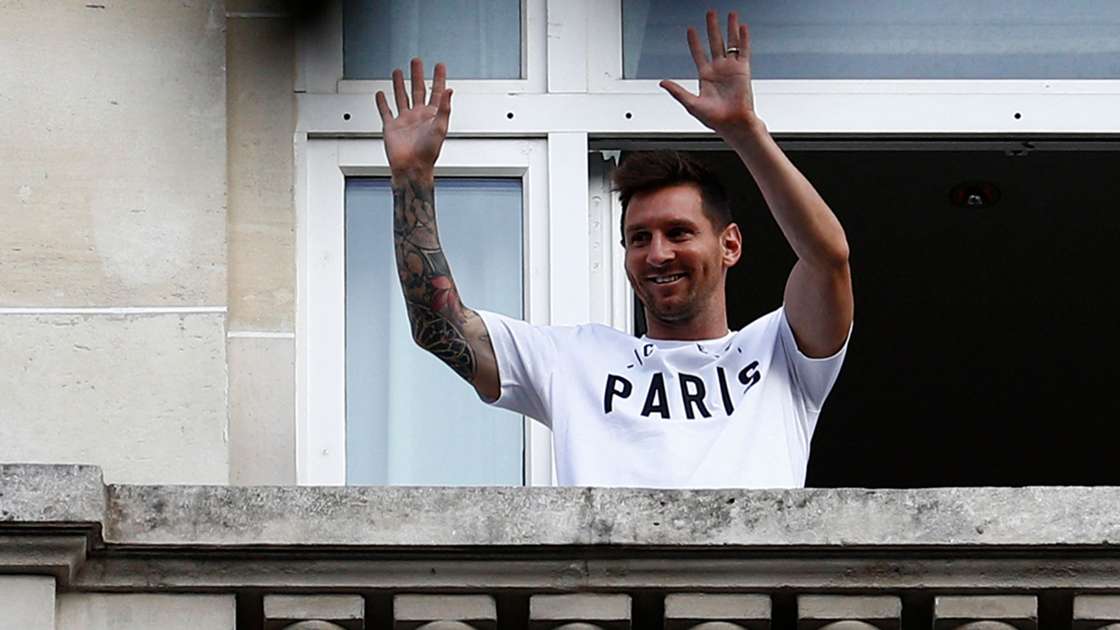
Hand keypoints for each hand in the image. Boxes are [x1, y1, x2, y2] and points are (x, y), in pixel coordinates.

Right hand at [376, 59, 451, 179]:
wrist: (411, 168)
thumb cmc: (427, 153)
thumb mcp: (440, 128)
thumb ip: (444, 108)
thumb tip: (450, 90)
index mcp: (431, 115)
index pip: (436, 91)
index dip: (438, 78)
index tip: (439, 65)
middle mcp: (418, 116)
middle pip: (417, 89)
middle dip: (417, 75)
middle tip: (416, 62)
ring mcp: (404, 121)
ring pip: (401, 97)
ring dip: (400, 84)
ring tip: (398, 72)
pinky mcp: (391, 127)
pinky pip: (385, 111)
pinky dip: (382, 103)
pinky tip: (380, 94)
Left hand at [660, 11, 756, 135]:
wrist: (733, 124)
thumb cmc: (715, 119)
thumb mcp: (691, 104)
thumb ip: (677, 91)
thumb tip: (662, 83)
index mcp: (706, 77)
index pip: (698, 54)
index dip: (694, 42)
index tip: (690, 29)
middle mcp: (719, 70)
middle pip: (715, 42)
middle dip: (712, 27)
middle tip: (710, 13)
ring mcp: (731, 69)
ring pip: (730, 43)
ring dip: (730, 28)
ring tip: (730, 14)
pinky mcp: (743, 70)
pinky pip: (743, 51)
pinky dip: (743, 39)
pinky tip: (742, 27)